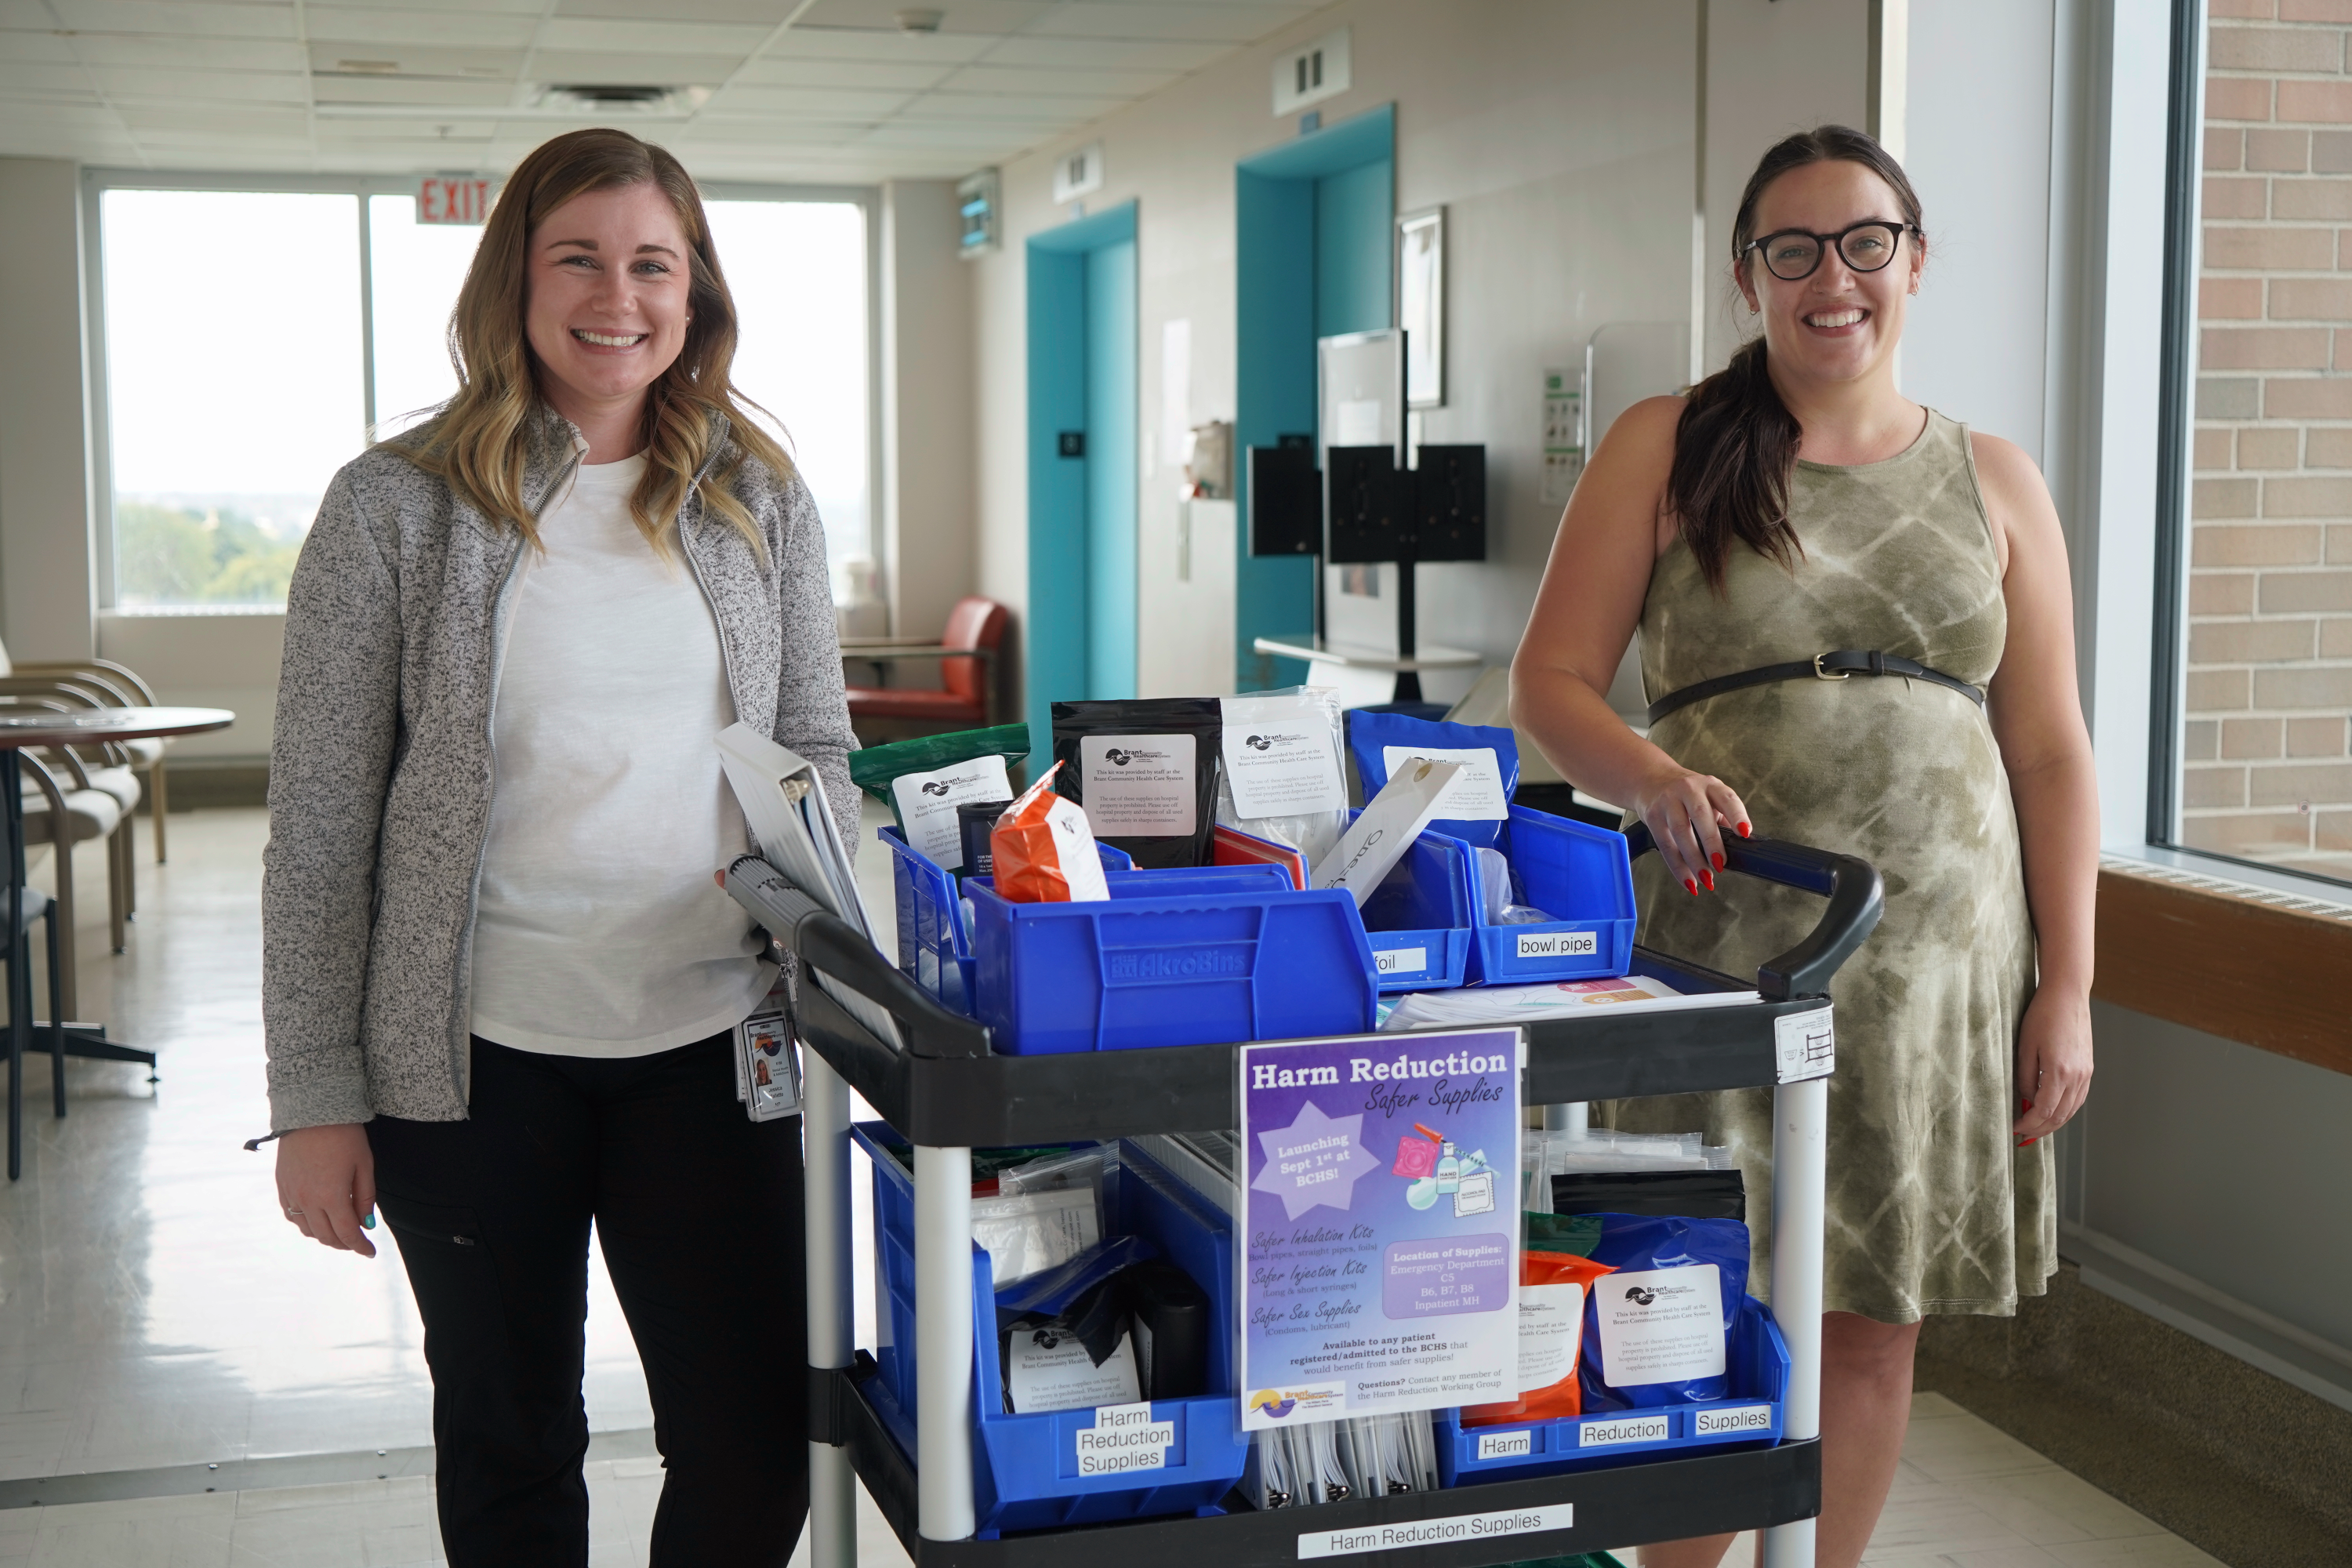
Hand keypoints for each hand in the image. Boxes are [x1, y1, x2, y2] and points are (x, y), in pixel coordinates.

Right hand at [275, 1123, 378, 1256]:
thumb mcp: (364, 1165)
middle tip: (357, 1242)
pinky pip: (291, 1215)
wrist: (312, 1111)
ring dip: (324, 1236)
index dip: (360, 1247)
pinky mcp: (282, 1185)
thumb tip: (366, 1225)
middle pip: (326, 1236)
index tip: (370, 1252)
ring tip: (339, 1232)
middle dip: (344, 1243)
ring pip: (306, 1229)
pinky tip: (316, 1219)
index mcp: (330, 1197)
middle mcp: (307, 1200)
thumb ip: (364, 1198)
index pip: (347, 1234)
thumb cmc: (344, 1135)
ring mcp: (291, 1193)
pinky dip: (305, 1223)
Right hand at [1626, 763, 1749, 896]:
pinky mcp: (1652, 816)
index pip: (1727, 798)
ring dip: (1694, 859)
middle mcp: (1689, 789)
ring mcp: (1668, 801)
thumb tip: (1738, 849)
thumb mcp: (1708, 797)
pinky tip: (1688, 880)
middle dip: (1711, 843)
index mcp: (1710, 785)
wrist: (1651, 780)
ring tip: (1705, 878)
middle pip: (1700, 815)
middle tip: (1720, 865)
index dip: (1737, 815)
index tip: (1745, 833)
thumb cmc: (1687, 795)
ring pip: (1681, 832)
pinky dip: (1677, 866)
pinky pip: (1665, 845)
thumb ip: (1722, 818)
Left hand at [2013, 986, 2091, 1143]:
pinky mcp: (2088, 1067)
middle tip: (2023, 1135)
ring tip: (2036, 1128)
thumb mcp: (2025, 1046)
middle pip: (2059, 1116)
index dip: (2028, 1124)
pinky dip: (2065, 1110)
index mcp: (2059, 1072)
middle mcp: (2077, 1076)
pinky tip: (2053, 1112)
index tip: (2014, 1128)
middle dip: (2040, 1129)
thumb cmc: (2042, 1015)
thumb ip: (2026, 1077)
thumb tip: (2027, 1100)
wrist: (2067, 995)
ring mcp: (2086, 1073)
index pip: (2043, 1111)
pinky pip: (2078, 1098)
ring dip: (2054, 1123)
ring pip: (2071, 1110)